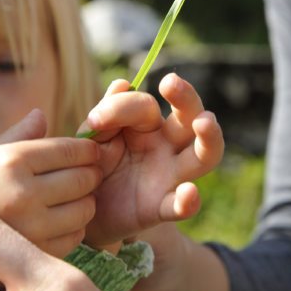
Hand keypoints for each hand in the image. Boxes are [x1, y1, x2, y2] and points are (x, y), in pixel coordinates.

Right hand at [0, 109, 100, 257]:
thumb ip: (18, 134)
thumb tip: (40, 113)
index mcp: (10, 162)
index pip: (71, 150)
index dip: (88, 149)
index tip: (90, 151)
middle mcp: (21, 194)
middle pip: (84, 178)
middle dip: (91, 173)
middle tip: (86, 173)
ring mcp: (30, 227)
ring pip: (86, 208)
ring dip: (86, 200)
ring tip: (74, 197)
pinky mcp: (36, 253)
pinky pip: (76, 235)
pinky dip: (76, 226)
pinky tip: (61, 219)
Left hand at [80, 73, 223, 245]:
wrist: (81, 206)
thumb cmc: (92, 165)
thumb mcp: (93, 137)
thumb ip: (106, 114)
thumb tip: (123, 83)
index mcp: (146, 126)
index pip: (146, 106)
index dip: (122, 107)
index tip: (96, 121)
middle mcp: (165, 146)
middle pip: (189, 118)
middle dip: (186, 98)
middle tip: (171, 82)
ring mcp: (169, 176)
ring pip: (203, 156)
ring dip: (208, 138)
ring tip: (204, 122)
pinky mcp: (161, 208)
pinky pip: (180, 206)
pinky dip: (188, 201)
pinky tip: (188, 192)